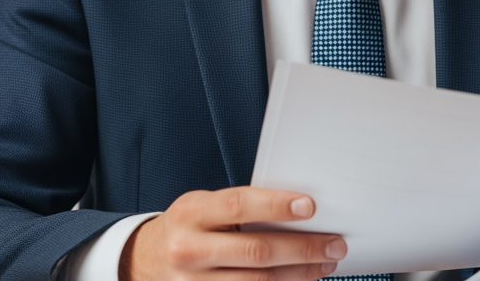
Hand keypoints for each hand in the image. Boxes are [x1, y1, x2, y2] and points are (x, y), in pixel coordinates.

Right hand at [120, 186, 345, 280]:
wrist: (144, 259)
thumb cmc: (189, 225)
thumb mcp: (205, 205)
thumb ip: (242, 208)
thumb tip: (300, 210)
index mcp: (191, 212)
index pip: (239, 207)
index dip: (276, 206)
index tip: (310, 206)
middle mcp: (188, 250)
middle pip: (256, 252)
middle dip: (303, 248)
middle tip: (335, 243)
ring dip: (298, 274)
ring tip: (325, 264)